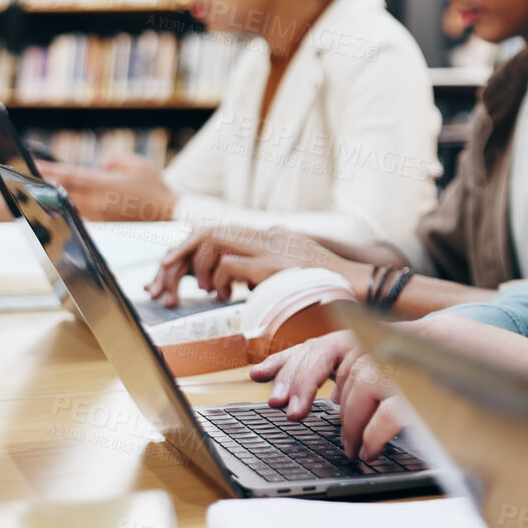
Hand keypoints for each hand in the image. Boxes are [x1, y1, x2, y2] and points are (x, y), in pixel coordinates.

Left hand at [38, 153, 179, 221]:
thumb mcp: (139, 164)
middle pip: (63, 191)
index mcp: (104, 185)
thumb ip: (116, 159)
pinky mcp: (102, 224)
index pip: (70, 176)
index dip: (50, 170)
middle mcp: (97, 202)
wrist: (168, 215)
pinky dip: (71, 205)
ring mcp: (98, 215)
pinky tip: (66, 201)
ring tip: (44, 187)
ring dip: (57, 195)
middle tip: (32, 175)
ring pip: (69, 203)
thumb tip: (102, 165)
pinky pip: (81, 212)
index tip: (35, 165)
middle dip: (46, 182)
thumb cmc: (155, 188)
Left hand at [148, 227, 369, 305]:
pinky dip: (217, 280)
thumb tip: (241, 282)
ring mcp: (271, 247)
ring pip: (211, 241)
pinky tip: (221, 295)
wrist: (364, 290)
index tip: (173, 272)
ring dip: (195, 268)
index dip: (190, 251)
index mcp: (274, 236)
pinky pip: (227, 265)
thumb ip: (268, 274)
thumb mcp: (295, 278)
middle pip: (207, 232)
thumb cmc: (334, 292)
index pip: (220, 232)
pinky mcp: (271, 265)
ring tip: (199, 291)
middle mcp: (270, 235)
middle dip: (178, 257)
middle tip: (163, 280)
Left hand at [251, 317, 527, 458]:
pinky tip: (370, 446)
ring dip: (347, 418)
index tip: (262, 377)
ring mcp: (425, 355)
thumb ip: (388, 381)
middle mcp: (409, 337)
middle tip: (289, 410)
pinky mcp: (441, 379)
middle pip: (339, 351)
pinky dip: (375, 430)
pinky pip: (392, 405)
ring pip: (362, 379)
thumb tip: (338, 403)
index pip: (337, 339)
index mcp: (401, 336)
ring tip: (349, 443)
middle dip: (306, 380)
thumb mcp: (427, 375)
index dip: (297, 358)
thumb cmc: (482, 384)